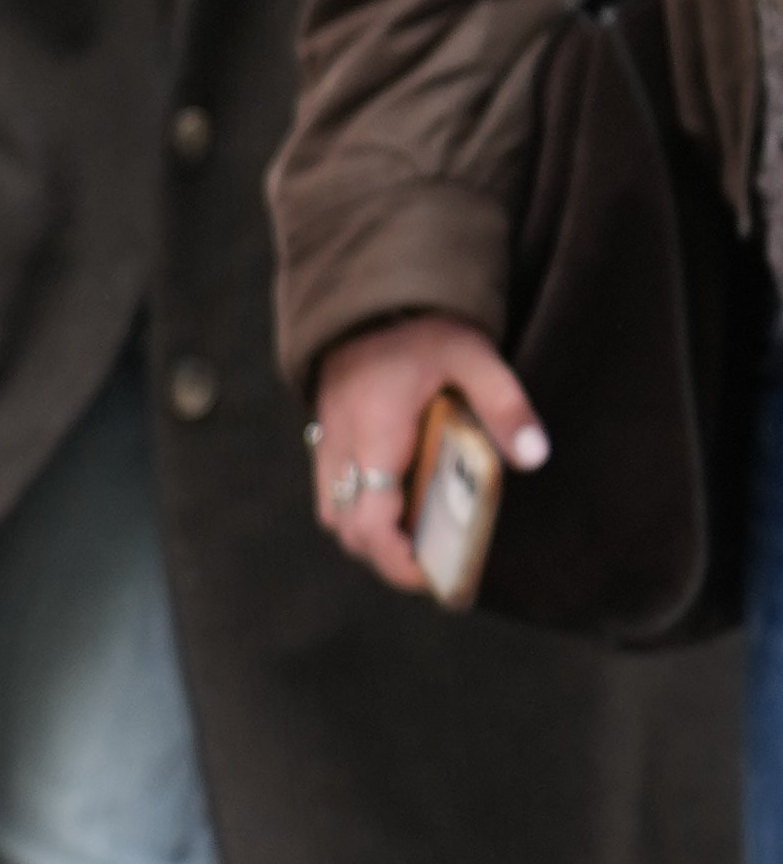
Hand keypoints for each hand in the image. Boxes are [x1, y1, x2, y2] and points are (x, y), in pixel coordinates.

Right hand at [306, 314, 543, 593]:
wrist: (368, 288)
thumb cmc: (419, 323)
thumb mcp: (473, 356)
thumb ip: (504, 406)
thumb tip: (535, 456)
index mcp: (373, 437)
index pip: (368, 523)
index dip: (397, 562)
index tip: (433, 576)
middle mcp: (340, 447)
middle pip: (347, 530)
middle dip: (387, 556)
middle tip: (436, 563)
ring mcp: (328, 440)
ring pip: (333, 512)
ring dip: (369, 533)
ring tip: (417, 535)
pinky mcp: (328, 431)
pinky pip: (332, 487)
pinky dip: (359, 506)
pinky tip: (398, 496)